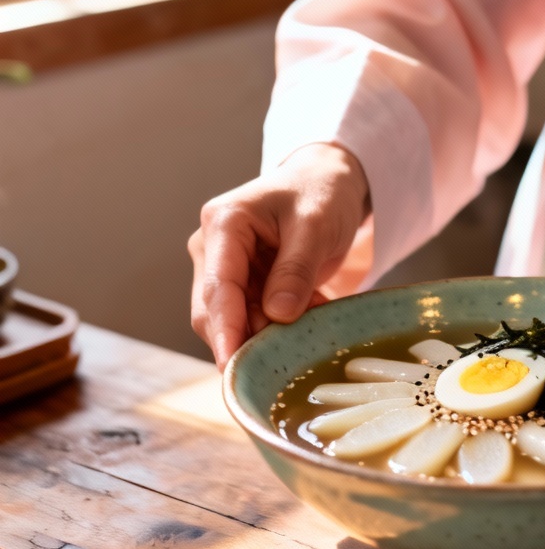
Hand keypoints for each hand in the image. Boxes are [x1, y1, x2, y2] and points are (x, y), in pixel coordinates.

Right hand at [189, 143, 368, 369]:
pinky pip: (255, 318)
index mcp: (223, 224)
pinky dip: (282, 324)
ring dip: (271, 331)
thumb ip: (296, 270)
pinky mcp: (243, 284)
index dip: (225, 330)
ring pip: (236, 321)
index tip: (233, 367)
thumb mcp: (316, 226)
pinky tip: (313, 312)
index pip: (217, 288)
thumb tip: (277, 316)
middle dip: (251, 336)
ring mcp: (225, 268)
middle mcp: (213, 249)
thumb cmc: (321, 192)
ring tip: (314, 318)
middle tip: (294, 347)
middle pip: (217, 312)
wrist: (328, 182)